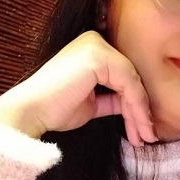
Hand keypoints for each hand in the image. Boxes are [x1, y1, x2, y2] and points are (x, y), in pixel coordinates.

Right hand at [0, 31, 156, 145]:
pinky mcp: (98, 56)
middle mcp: (95, 41)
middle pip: (130, 78)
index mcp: (93, 49)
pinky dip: (136, 108)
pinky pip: (128, 84)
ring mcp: (97, 46)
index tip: (143, 130)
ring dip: (141, 114)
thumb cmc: (55, 110)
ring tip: (145, 137)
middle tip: (149, 137)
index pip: (124, 77)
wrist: (31, 113)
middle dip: (141, 111)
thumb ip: (113, 99)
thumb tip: (135, 106)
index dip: (136, 105)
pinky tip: (138, 128)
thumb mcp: (93, 103)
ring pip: (133, 83)